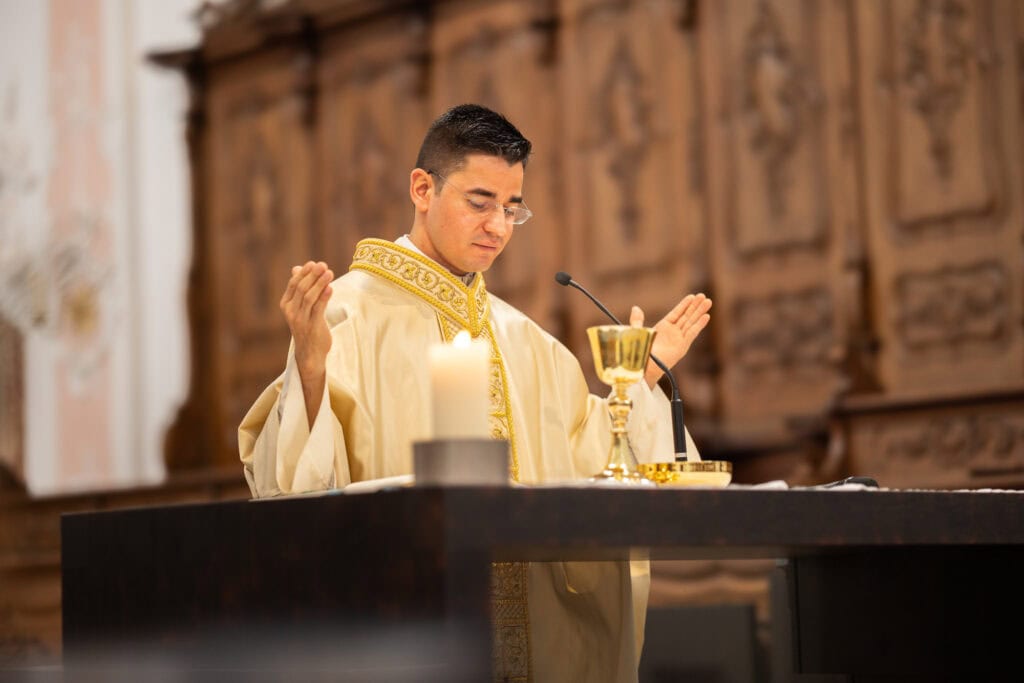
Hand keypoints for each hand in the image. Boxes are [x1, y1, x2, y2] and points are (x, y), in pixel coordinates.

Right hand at [280, 261, 333, 382]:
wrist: (309, 353)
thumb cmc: (306, 326)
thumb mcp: (300, 307)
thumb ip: (299, 288)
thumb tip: (296, 268)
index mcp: (286, 305)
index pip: (293, 285)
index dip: (304, 273)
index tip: (314, 263)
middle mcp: (291, 312)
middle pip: (301, 289)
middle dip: (313, 275)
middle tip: (323, 265)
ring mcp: (301, 320)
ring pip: (309, 298)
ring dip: (320, 283)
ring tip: (329, 273)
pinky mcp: (312, 327)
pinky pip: (318, 309)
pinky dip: (324, 297)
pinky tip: (330, 288)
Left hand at [629, 293, 711, 387]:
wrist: (644, 367)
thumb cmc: (640, 352)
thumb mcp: (637, 332)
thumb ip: (637, 320)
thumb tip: (635, 308)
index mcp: (663, 327)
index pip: (676, 313)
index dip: (684, 305)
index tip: (692, 296)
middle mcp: (673, 332)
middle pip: (686, 316)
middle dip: (695, 306)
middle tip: (703, 296)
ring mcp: (679, 339)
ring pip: (691, 322)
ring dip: (700, 312)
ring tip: (708, 301)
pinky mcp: (682, 346)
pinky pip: (692, 333)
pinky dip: (699, 325)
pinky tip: (706, 316)